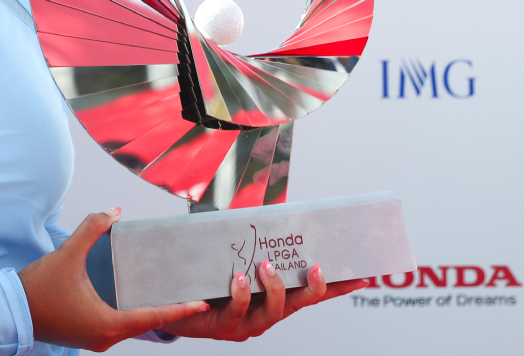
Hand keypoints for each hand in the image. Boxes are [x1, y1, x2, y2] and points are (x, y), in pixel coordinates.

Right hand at [18, 208, 207, 351]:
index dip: (178, 308)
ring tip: (172, 297)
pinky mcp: (88, 337)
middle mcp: (105, 338)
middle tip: (193, 296)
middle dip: (170, 311)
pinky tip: (141, 302)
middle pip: (145, 324)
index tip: (201, 302)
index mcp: (106, 324)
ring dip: (151, 314)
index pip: (152, 317)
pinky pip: (119, 327)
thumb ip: (92, 229)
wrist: (10, 310)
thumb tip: (115, 212)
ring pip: (132, 327)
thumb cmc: (39, 286)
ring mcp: (97, 340)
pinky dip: (134, 315)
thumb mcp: (67, 254)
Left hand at [160, 260, 367, 340]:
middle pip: (299, 304)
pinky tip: (238, 280)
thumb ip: (251, 240)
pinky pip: (237, 312)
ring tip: (265, 266)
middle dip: (312, 288)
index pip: (311, 293)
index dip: (336, 287)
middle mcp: (267, 313)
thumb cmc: (208, 279)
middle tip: (314, 268)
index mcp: (275, 298)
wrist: (175, 306)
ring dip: (273, 288)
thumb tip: (263, 209)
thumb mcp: (233, 257)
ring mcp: (248, 323)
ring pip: (272, 311)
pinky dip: (240, 295)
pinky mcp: (225, 326)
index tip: (361, 277)